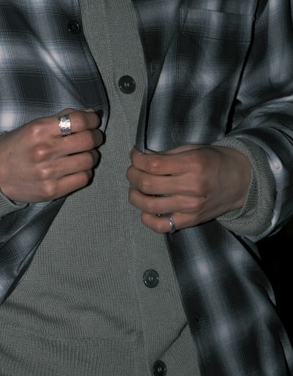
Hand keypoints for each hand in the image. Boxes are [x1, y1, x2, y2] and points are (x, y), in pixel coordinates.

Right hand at [0, 108, 102, 202]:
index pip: (79, 120)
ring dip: (91, 155)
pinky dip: (84, 172)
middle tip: (93, 137)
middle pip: (88, 140)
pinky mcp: (52, 189)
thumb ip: (60, 119)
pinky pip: (83, 178)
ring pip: (89, 160)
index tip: (93, 120)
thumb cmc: (15, 148)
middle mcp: (45, 150)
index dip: (92, 119)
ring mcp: (49, 172)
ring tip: (85, 153)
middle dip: (96, 136)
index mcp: (39, 130)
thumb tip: (88, 114)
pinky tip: (77, 168)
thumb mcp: (33, 126)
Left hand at [126, 145, 250, 232]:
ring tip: (135, 188)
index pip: (153, 164)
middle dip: (132, 175)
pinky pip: (162, 226)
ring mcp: (191, 206)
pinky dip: (147, 219)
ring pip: (150, 205)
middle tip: (133, 171)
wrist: (243, 181)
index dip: (137, 159)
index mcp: (193, 164)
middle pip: (147, 184)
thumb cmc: (216, 161)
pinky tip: (145, 210)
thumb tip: (141, 157)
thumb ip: (167, 155)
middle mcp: (192, 186)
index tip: (135, 156)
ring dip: (135, 196)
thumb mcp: (194, 149)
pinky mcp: (191, 220)